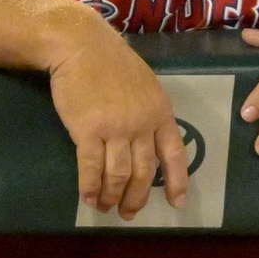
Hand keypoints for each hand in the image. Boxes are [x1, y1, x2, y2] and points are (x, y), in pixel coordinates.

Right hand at [47, 17, 187, 217]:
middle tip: (129, 213)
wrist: (81, 45)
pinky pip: (91, 167)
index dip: (177, 181)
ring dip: (112, 196)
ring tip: (105, 207)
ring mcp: (116, 128)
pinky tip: (88, 197)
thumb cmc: (111, 62)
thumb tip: (148, 142)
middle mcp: (142, 124)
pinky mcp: (88, 130)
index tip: (177, 203)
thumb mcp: (145, 85)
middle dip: (138, 198)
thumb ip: (150, 113)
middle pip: (145, 172)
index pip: (175, 154)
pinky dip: (90, 186)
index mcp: (161, 112)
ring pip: (119, 175)